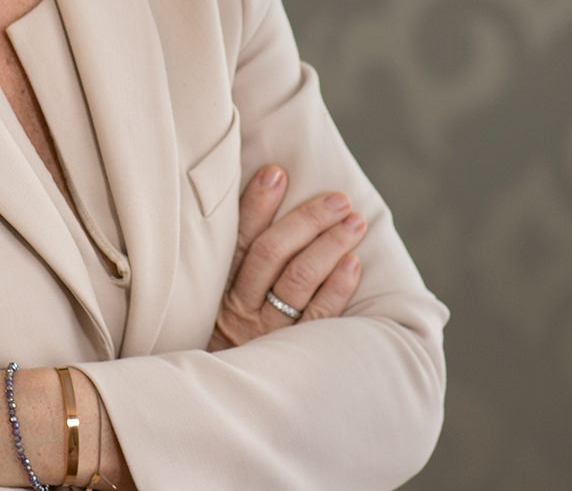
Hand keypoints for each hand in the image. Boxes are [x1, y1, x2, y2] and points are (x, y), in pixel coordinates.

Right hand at [208, 166, 365, 349]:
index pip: (239, 238)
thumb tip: (266, 197)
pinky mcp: (296, 353)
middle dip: (306, 220)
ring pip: (298, 280)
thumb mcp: (217, 303)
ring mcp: (269, 332)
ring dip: (328, 245)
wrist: (230, 400)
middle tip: (337, 199)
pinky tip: (352, 264)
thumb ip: (235, 263)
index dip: (257, 204)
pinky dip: (337, 287)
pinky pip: (319, 315)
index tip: (277, 172)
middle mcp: (241, 309)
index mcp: (219, 289)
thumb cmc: (232, 339)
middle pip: (272, 254)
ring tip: (354, 222)